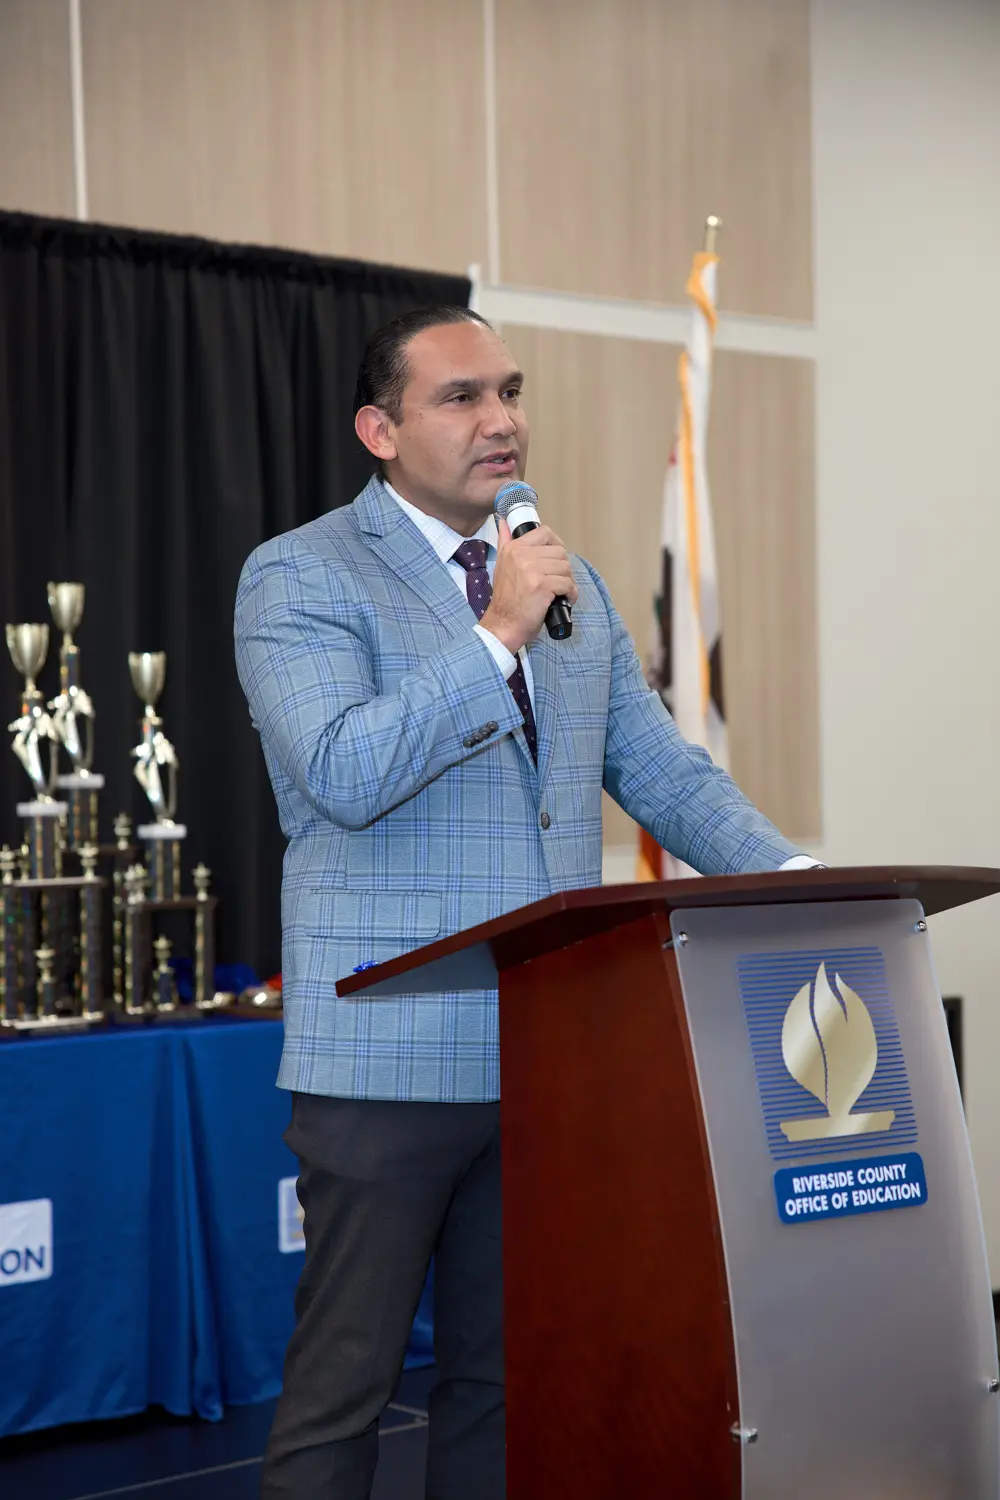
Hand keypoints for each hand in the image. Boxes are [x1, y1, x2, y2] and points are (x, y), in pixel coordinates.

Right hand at [480, 517, 578, 653]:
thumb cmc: (506, 599)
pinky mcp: (542, 586)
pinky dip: (570, 594)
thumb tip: (504, 521)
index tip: (553, 560)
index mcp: (514, 548)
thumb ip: (505, 542)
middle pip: (560, 552)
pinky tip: (562, 600)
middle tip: (555, 582)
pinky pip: (568, 583)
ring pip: (566, 567)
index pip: (545, 533)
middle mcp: (522, 555)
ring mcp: (532, 570)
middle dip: (562, 569)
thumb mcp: (502, 565)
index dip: (555, 545)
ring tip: (558, 592)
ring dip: (567, 582)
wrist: (503, 624)